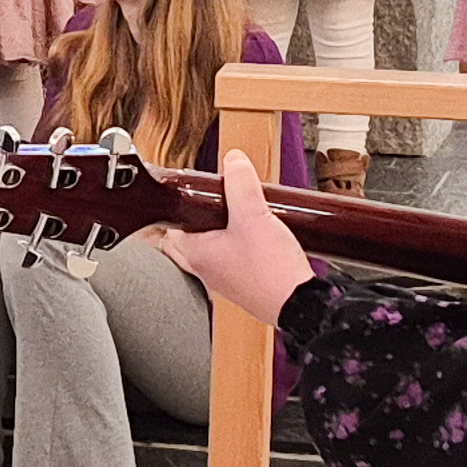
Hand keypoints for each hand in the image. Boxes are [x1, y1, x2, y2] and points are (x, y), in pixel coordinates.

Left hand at [162, 147, 316, 321]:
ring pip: (205, 251)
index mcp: (196, 253)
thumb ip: (241, 184)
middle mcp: (204, 269)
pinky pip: (226, 261)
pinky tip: (247, 236)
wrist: (299, 305)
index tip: (182, 193)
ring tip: (226, 214)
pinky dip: (229, 246)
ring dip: (210, 233)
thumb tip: (233, 161)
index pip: (168, 227)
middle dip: (189, 221)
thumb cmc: (271, 270)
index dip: (175, 207)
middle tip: (200, 202)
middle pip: (183, 241)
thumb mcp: (254, 215)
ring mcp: (223, 280)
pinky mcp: (243, 284)